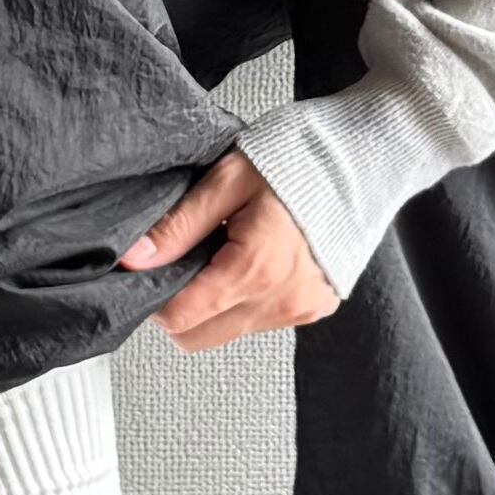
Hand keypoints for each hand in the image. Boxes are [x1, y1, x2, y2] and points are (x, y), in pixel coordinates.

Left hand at [122, 147, 335, 349]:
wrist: (359, 157)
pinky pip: (261, 321)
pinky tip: (254, 260)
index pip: (180, 318)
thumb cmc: (297, 159)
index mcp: (255, 269)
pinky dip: (246, 300)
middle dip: (181, 306)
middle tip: (188, 259)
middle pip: (198, 337)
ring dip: (215, 303)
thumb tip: (134, 259)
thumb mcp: (226, 179)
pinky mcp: (314, 308)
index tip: (156, 268)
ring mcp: (300, 308)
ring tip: (227, 252)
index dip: (155, 296)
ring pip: (228, 331)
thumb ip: (177, 225)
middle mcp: (281, 300)